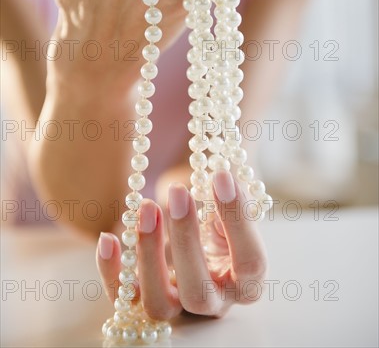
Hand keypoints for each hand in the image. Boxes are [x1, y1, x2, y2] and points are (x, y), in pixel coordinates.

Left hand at [97, 170, 266, 318]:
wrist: (200, 232)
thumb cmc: (221, 216)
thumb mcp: (233, 206)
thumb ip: (233, 195)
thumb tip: (222, 179)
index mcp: (247, 279)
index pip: (249, 262)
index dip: (237, 220)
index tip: (221, 175)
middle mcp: (215, 301)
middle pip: (198, 293)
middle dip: (186, 240)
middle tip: (179, 193)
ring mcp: (178, 306)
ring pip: (159, 304)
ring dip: (149, 254)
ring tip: (147, 207)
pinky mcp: (146, 299)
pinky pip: (124, 297)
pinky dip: (112, 270)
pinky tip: (109, 238)